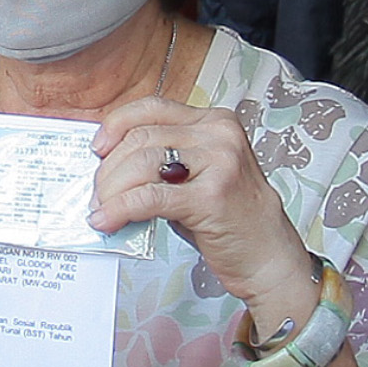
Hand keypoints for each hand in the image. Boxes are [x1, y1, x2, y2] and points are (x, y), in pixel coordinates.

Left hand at [89, 95, 318, 332]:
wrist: (270, 257)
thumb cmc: (230, 218)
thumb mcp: (198, 175)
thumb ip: (164, 160)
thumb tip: (110, 163)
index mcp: (215, 121)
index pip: (153, 108)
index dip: (116, 125)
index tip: (98, 149)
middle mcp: (219, 134)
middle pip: (142, 137)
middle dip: (109, 169)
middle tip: (97, 194)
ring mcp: (220, 162)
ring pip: (142, 163)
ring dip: (111, 190)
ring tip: (102, 209)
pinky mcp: (212, 196)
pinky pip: (150, 197)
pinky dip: (121, 209)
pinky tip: (108, 221)